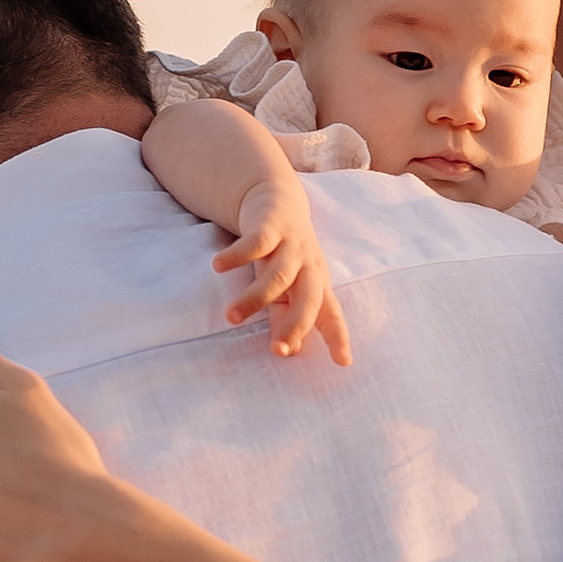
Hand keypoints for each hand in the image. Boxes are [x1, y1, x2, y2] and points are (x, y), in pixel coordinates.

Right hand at [217, 179, 351, 364]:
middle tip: (277, 351)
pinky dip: (237, 255)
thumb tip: (291, 350)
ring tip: (231, 316)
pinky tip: (219, 266)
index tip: (343, 361)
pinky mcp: (271, 226)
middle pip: (309, 298)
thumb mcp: (287, 287)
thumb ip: (286, 316)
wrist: (277, 200)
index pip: (330, 313)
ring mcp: (291, 245)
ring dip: (255, 298)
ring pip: (278, 276)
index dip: (338, 336)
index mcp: (316, 283)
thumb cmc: (283, 254)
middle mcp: (308, 266)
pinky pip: (255, 242)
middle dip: (295, 326)